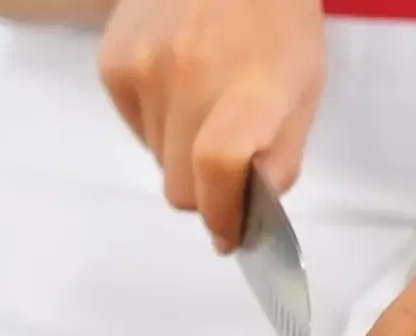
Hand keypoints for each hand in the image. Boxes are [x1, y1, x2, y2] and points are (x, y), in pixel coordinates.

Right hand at [98, 0, 326, 253]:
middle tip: (222, 162)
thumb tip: (242, 214)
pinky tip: (176, 80)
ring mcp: (142, 70)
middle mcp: (188, 76)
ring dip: (178, 149)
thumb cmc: (274, 21)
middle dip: (201, 189)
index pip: (218, 168)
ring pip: (154, 159)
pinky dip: (155, 121)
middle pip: (178, 185)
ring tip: (201, 100)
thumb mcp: (304, 86)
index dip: (220, 214)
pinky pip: (134, 127)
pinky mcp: (112, 66)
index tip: (228, 235)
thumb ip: (280, 157)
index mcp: (249, 84)